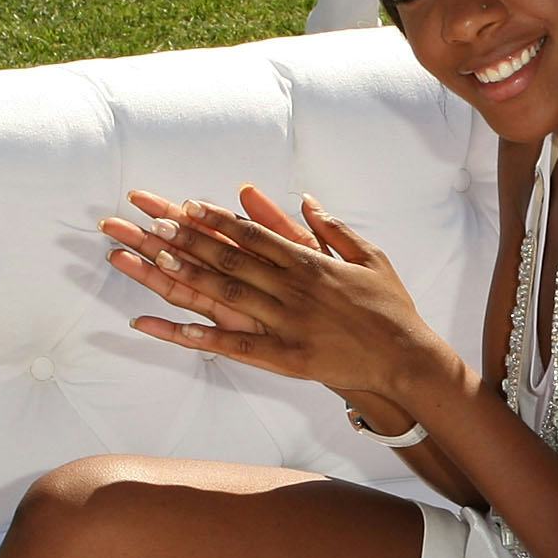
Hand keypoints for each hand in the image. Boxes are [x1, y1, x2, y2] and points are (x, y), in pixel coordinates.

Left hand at [102, 187, 449, 399]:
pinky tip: (169, 328)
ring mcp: (286, 323)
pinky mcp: (284, 357)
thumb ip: (334, 229)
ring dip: (187, 276)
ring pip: (226, 295)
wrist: (406, 358)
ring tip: (150, 260)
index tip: (185, 206)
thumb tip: (308, 200)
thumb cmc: (390, 307)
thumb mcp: (369, 256)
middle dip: (189, 240)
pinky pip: (233, 345)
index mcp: (310, 263)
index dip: (216, 220)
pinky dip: (198, 336)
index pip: (253, 235)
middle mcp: (293, 289)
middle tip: (152, 223)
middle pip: (230, 259)